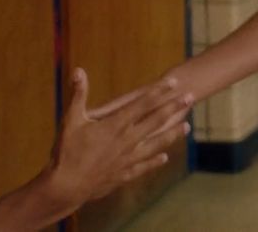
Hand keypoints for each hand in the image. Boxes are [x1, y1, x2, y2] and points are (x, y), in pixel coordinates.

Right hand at [45, 70, 192, 208]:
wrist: (66, 187)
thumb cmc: (66, 152)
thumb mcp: (71, 119)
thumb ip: (78, 94)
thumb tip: (78, 70)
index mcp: (115, 125)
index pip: (142, 104)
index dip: (158, 91)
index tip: (173, 82)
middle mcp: (127, 140)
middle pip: (155, 120)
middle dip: (174, 107)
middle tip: (191, 97)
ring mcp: (127, 159)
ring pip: (156, 144)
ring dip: (172, 134)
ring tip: (187, 127)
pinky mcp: (123, 175)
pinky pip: (143, 166)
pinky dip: (155, 161)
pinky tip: (165, 158)